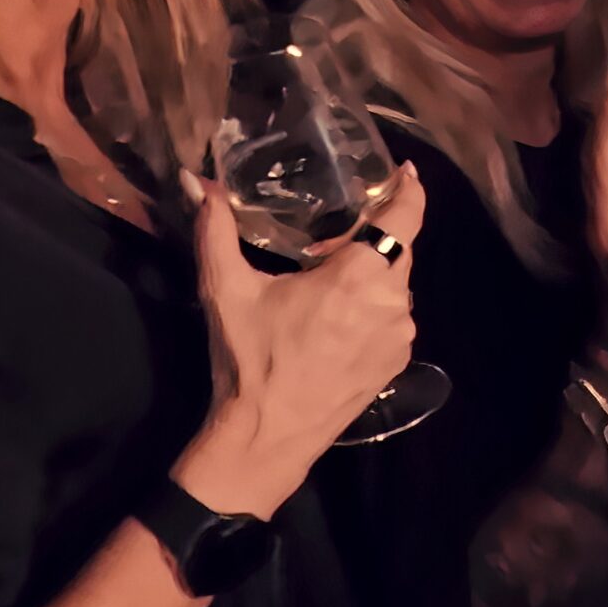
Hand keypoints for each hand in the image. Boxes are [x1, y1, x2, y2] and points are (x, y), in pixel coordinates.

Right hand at [176, 161, 421, 512]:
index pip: (404, 217)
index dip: (409, 189)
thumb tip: (198, 181)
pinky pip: (394, 317)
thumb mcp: (226, 290)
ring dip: (371, 275)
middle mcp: (391, 302)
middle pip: (398, 250)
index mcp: (358, 276)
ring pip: (396, 285)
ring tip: (328, 282)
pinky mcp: (397, 362)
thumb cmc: (250, 359)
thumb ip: (215, 228)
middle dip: (372, 237)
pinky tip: (339, 317)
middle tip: (331, 238)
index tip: (406, 171)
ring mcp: (400, 336)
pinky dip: (374, 306)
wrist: (267, 435)